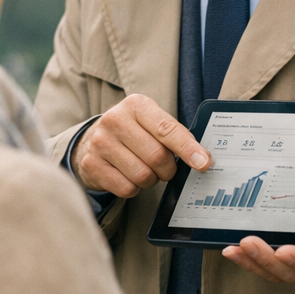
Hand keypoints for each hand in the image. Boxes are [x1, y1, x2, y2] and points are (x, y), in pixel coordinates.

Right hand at [71, 96, 211, 196]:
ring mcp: (100, 142)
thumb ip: (174, 134)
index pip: (167, 129)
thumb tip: (203, 158)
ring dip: (151, 179)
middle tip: (166, 168)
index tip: (204, 163)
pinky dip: (134, 188)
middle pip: (157, 157)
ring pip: (142, 176)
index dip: (188, 148)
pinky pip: (126, 188)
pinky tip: (128, 176)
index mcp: (135, 105)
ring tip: (144, 169)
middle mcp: (115, 120)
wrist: (91, 141)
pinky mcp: (91, 164)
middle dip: (168, 169)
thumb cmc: (132, 132)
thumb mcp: (150, 122)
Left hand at [222, 172, 294, 282]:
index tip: (285, 250)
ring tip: (233, 249)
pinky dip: (250, 261)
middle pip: (289, 271)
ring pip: (275, 271)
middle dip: (266, 259)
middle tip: (247, 242)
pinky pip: (269, 266)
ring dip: (252, 262)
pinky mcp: (291, 260)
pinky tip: (232, 250)